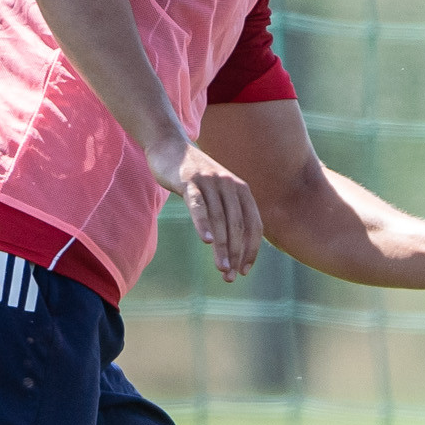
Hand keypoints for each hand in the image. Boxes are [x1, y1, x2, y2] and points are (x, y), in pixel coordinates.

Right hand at [152, 139, 263, 282]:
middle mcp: (231, 185)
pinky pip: (199, 205)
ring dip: (222, 246)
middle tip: (230, 277)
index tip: (244, 270)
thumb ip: (227, 213)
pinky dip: (204, 223)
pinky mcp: (190, 180)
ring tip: (221, 268)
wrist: (170, 147)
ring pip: (220, 219)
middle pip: (238, 225)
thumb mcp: (217, 193)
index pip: (254, 225)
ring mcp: (211, 182)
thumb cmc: (195, 178)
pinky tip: (207, 241)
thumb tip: (235, 246)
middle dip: (236, 253)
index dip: (252, 249)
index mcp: (242, 191)